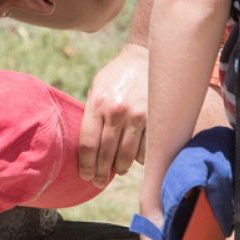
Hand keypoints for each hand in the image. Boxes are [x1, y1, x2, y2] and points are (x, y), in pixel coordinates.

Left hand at [79, 42, 147, 187]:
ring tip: (116, 170)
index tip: (85, 175)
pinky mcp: (155, 119)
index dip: (86, 165)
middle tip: (97, 182)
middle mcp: (117, 112)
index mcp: (98, 104)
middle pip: (106, 155)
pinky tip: (133, 157)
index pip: (88, 145)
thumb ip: (91, 115)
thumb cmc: (116, 76)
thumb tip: (87, 147)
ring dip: (119, 168)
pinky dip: (138, 158)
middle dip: (100, 173)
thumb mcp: (96, 89)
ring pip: (126, 157)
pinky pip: (145, 150)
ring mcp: (138, 117)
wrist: (145, 57)